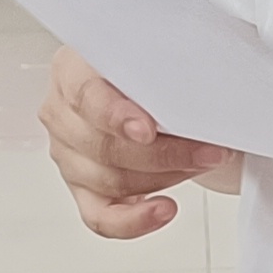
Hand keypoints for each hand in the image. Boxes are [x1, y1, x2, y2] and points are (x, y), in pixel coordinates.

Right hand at [37, 43, 234, 236]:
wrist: (155, 92)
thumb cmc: (153, 70)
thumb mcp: (159, 52)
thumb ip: (166, 62)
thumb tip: (203, 79)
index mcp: (71, 70)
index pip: (85, 95)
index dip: (116, 115)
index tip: (148, 130)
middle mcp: (62, 113)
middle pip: (102, 146)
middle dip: (165, 153)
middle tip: (210, 149)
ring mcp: (69, 154)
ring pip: (109, 180)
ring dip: (165, 177)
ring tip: (203, 163)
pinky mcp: (83, 189)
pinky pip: (101, 217)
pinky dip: (134, 220)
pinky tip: (164, 209)